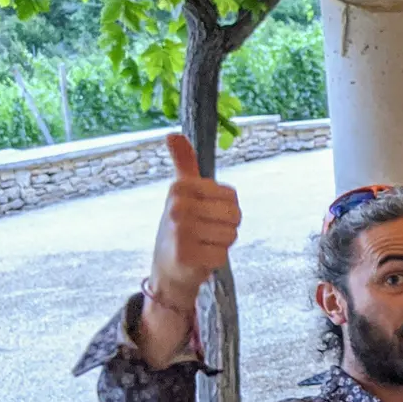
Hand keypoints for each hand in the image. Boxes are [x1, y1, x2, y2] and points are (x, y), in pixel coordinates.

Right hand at [149, 133, 240, 310]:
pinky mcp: (186, 256)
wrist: (167, 267)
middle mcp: (178, 206)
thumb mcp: (183, 192)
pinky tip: (199, 258)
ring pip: (231, 235)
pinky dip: (215, 259)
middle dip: (227, 228)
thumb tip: (172, 134)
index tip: (206, 214)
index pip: (232, 196)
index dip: (227, 209)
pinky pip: (222, 255)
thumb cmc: (182, 225)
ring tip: (202, 244)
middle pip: (235, 216)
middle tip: (206, 232)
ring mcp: (180, 232)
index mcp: (181, 187)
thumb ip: (184, 163)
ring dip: (221, 244)